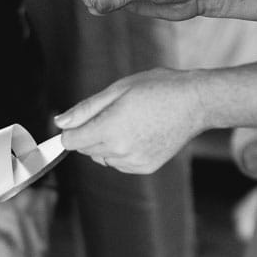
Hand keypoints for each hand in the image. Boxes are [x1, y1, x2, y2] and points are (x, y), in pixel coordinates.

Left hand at [56, 69, 205, 174]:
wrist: (195, 102)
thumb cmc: (158, 88)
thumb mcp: (118, 89)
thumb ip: (86, 109)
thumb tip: (60, 123)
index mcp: (110, 129)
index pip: (71, 140)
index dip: (70, 129)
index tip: (80, 119)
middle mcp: (120, 150)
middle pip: (85, 150)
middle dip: (89, 133)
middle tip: (113, 112)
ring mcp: (134, 162)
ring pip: (102, 158)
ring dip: (105, 144)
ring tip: (129, 122)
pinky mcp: (145, 167)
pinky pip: (119, 164)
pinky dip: (121, 152)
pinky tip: (138, 134)